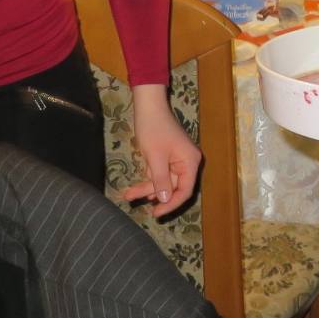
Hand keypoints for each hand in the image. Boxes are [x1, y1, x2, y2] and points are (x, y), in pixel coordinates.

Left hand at [119, 86, 202, 217]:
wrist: (147, 105)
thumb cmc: (153, 127)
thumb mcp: (155, 156)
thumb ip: (161, 180)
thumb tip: (165, 200)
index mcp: (190, 161)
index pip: (185, 190)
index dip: (171, 203)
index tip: (156, 213)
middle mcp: (187, 162)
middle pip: (173, 187)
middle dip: (153, 194)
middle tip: (136, 203)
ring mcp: (177, 159)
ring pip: (164, 181)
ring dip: (147, 187)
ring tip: (128, 194)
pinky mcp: (167, 157)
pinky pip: (159, 173)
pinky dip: (148, 179)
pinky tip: (135, 187)